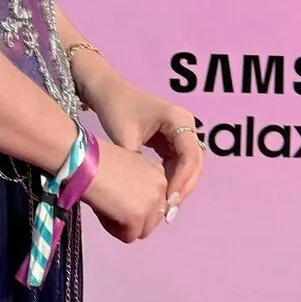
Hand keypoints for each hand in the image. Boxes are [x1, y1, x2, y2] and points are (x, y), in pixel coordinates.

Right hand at [81, 138, 167, 241]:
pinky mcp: (138, 218)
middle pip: (152, 219)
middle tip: (111, 204)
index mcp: (158, 172)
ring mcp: (151, 204)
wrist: (84, 160)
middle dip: (133, 217)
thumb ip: (136, 183)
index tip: (118, 195)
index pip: (155, 203)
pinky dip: (112, 228)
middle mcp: (160, 188)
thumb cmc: (96, 158)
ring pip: (141, 231)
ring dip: (123, 224)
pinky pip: (127, 237)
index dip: (135, 203)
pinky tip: (102, 210)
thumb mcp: (126, 167)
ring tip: (105, 206)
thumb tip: (131, 202)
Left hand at [86, 77, 204, 218]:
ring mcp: (181, 131)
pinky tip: (162, 196)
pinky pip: (179, 162)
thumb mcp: (125, 139)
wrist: (105, 90)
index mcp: (178, 119)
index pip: (190, 157)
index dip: (182, 181)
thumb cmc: (115, 109)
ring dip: (180, 185)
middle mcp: (186, 124)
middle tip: (169, 211)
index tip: (168, 201)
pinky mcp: (172, 139)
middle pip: (195, 163)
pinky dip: (173, 178)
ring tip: (166, 208)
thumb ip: (139, 166)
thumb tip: (147, 196)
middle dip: (184, 187)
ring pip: (189, 165)